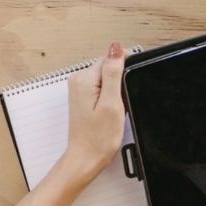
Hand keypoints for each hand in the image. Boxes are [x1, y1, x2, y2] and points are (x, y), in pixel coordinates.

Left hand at [57, 41, 128, 183]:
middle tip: (119, 104)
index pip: (111, 58)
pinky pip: (103, 88)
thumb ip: (113, 73)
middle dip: (120, 82)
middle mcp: (78, 80)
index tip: (127, 89)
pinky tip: (109, 111)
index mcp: (84, 79)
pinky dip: (111, 98)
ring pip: (107, 78)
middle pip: (109, 67)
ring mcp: (79, 88)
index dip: (125, 71)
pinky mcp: (83, 97)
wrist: (86, 158)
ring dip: (116, 91)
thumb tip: (116, 47)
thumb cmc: (98, 137)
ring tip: (113, 110)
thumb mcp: (111, 103)